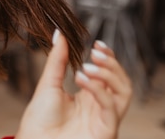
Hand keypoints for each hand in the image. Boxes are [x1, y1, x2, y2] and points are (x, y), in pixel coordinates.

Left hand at [15, 30, 131, 138]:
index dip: (108, 58)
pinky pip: (112, 108)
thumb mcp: (49, 83)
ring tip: (87, 67)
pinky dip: (99, 90)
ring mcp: (104, 119)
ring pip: (125, 93)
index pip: (109, 74)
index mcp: (89, 95)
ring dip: (109, 75)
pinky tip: (81, 79)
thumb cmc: (39, 118)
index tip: (97, 43)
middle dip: (112, 64)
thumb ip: (58, 59)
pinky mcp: (105, 130)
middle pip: (122, 81)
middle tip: (94, 52)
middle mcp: (100, 107)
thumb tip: (60, 34)